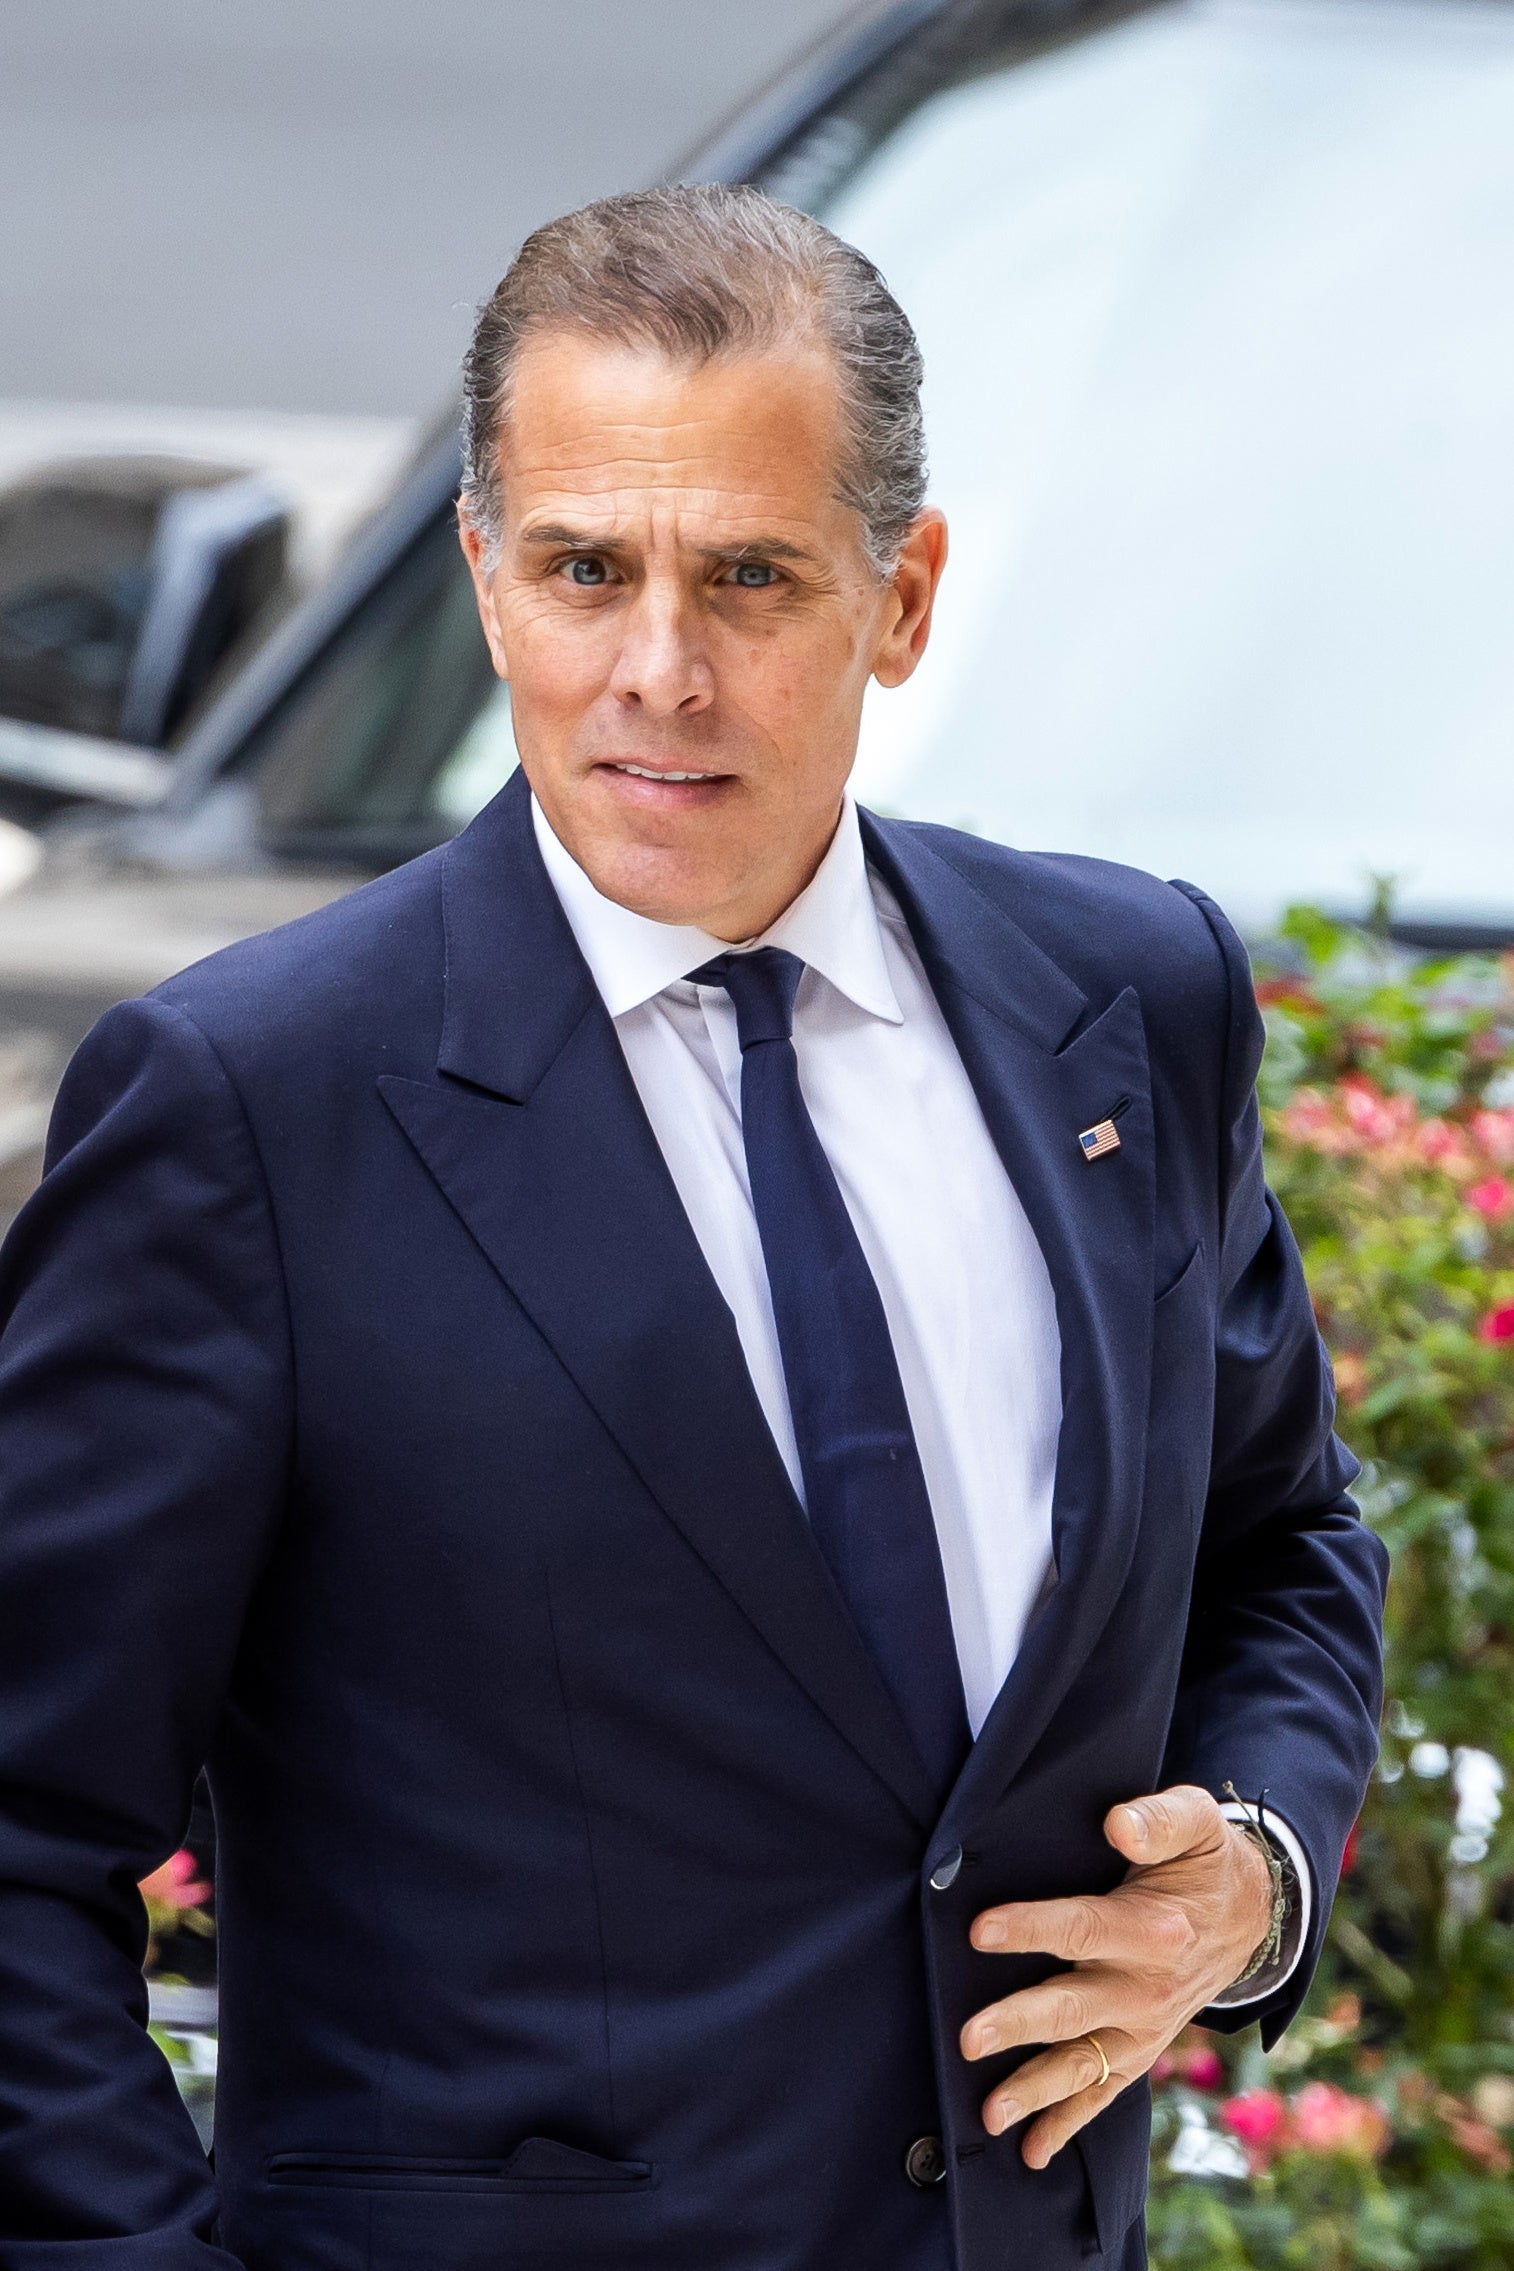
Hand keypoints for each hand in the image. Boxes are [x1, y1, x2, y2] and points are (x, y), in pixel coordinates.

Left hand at [960, 1783, 1272, 2168]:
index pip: (1082, 1929)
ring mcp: (1143, 2028)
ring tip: (990, 2112)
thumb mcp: (1195, 1821)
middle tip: (969, 2037)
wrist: (1251, 1916)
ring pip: (1081, 2063)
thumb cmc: (1205, 1860)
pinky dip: (1067, 2124)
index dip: (1030, 1928)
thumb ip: (1158, 1820)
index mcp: (1155, 1929)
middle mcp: (1147, 1987)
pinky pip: (1102, 2093)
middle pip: (1072, 2007)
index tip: (979, 1931)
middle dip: (1019, 2024)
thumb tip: (1119, 1825)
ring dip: (1034, 2089)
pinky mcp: (1140, 2051)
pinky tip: (1029, 2150)